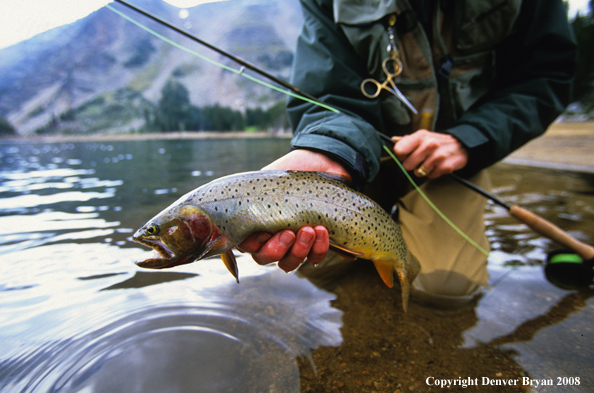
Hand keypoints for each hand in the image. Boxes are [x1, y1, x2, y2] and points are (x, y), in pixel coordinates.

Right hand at [237, 150, 344, 270]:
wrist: (321, 161)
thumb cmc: (290, 171)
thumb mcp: (268, 179)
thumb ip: (254, 195)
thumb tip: (236, 206)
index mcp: (253, 223)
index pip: (245, 244)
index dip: (254, 243)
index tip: (265, 229)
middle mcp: (269, 238)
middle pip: (264, 258)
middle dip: (276, 250)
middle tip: (290, 233)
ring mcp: (292, 244)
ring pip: (288, 263)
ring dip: (299, 251)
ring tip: (311, 230)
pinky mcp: (315, 244)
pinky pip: (314, 258)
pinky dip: (318, 248)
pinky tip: (322, 231)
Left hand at [393, 130, 467, 178]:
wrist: (462, 145)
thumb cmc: (439, 142)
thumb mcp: (424, 136)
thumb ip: (407, 140)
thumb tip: (393, 140)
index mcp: (420, 136)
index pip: (399, 150)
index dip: (401, 156)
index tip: (406, 155)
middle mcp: (429, 145)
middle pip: (407, 165)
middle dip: (412, 165)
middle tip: (421, 159)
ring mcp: (437, 156)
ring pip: (418, 172)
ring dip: (423, 170)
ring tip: (431, 162)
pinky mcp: (444, 167)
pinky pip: (430, 176)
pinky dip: (433, 173)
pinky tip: (438, 165)